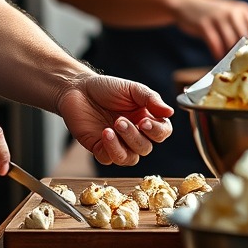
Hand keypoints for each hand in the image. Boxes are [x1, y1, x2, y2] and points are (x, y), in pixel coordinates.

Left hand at [56, 73, 173, 167]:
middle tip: (120, 120)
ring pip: (130, 158)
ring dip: (122, 145)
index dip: (156, 131)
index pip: (161, 133)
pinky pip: (109, 159)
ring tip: (111, 128)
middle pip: (145, 148)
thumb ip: (150, 98)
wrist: (77, 89)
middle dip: (134, 136)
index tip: (144, 121)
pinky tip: (103, 133)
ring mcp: (117, 144)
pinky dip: (109, 149)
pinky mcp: (100, 149)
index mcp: (145, 119)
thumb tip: (170, 112)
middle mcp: (133, 134)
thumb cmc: (105, 88)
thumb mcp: (131, 88)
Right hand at [169, 0, 247, 57]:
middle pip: (245, 38)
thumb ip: (241, 26)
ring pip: (230, 43)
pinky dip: (217, 54)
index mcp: (242, 9)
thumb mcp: (229, 13)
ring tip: (229, 64)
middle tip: (243, 66)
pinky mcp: (204, 24)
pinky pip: (215, 44)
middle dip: (244, 53)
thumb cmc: (210, 13)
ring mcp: (218, 17)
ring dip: (230, 56)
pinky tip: (217, 58)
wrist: (185, 3)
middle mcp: (232, 12)